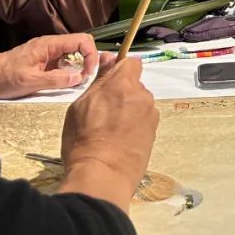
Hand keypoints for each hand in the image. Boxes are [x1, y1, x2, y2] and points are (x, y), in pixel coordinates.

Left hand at [0, 33, 104, 98]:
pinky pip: (63, 62)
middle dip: (89, 61)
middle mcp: (51, 45)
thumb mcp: (31, 81)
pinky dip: (70, 71)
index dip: (91, 55)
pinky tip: (65, 82)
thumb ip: (56, 79)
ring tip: (77, 83)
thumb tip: (79, 77)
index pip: (82, 40)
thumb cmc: (4, 77)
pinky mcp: (44, 61)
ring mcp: (48, 52)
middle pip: (81, 45)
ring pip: (73, 54)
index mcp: (50, 45)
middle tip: (86, 79)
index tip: (88, 73)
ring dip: (79, 67)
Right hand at [60, 58, 158, 206]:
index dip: (120, 68)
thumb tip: (108, 59)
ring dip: (129, 110)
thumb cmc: (84, 141)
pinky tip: (121, 139)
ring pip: (139, 104)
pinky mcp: (154, 133)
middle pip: (134, 85)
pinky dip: (135, 125)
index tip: (110, 79)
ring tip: (111, 130)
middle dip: (122, 92)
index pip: (131, 62)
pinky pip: (143, 120)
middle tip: (104, 111)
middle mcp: (142, 96)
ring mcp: (151, 115)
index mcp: (123, 84)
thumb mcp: (80, 107)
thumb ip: (99, 81)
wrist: (103, 175)